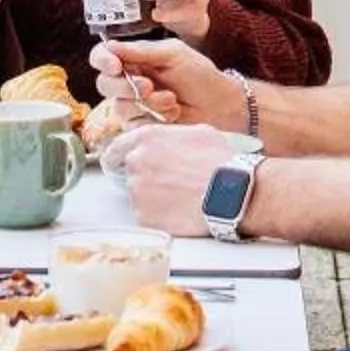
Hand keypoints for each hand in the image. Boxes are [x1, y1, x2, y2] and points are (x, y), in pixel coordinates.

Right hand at [89, 36, 244, 132]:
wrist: (221, 106)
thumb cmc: (200, 76)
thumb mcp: (173, 54)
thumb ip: (141, 51)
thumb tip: (109, 46)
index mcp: (134, 59)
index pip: (102, 56)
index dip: (102, 60)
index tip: (115, 66)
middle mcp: (129, 81)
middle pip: (104, 84)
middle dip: (125, 86)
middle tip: (148, 87)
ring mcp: (134, 106)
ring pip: (118, 106)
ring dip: (147, 103)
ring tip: (172, 101)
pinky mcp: (140, 126)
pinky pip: (132, 124)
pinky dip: (152, 118)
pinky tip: (171, 114)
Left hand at [110, 125, 235, 237]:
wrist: (233, 192)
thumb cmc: (221, 161)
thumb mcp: (198, 133)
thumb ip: (170, 137)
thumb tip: (166, 143)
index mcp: (146, 138)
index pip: (116, 148)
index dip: (118, 158)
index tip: (120, 165)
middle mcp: (136, 162)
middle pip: (130, 173)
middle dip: (145, 179)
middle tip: (169, 185)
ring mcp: (137, 191)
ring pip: (139, 196)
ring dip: (154, 198)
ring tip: (182, 198)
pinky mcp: (144, 217)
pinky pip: (148, 216)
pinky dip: (161, 216)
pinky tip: (182, 211)